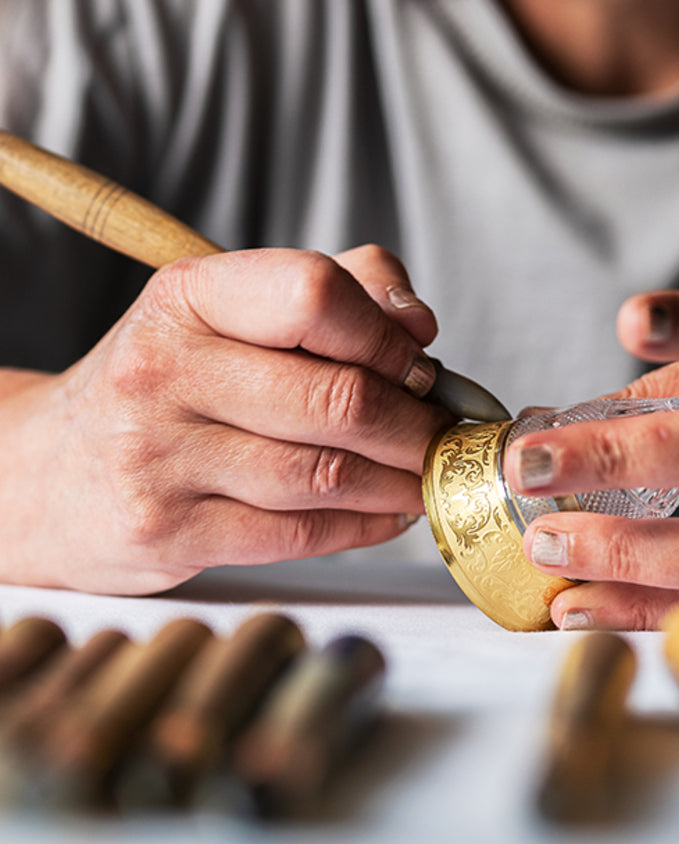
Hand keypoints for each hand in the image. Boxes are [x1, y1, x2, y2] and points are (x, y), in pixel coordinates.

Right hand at [0, 245, 451, 592]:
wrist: (49, 475)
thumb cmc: (165, 389)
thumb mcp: (223, 316)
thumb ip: (330, 291)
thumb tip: (418, 321)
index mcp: (187, 297)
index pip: (314, 293)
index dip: (389, 335)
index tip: (422, 366)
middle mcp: (164, 370)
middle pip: (338, 397)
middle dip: (417, 424)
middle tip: (446, 436)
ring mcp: (160, 457)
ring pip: (327, 473)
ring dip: (402, 480)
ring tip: (428, 476)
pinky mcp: (168, 531)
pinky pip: (300, 533)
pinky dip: (365, 526)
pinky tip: (391, 513)